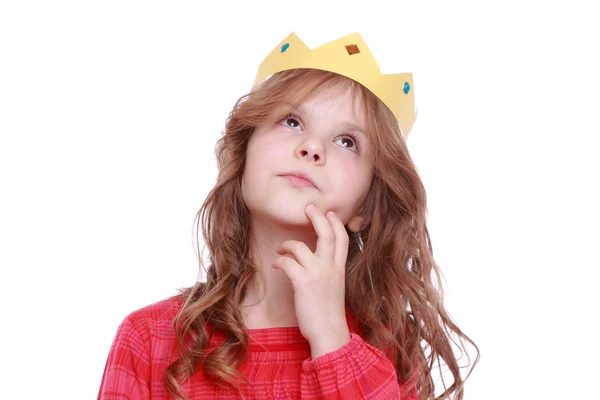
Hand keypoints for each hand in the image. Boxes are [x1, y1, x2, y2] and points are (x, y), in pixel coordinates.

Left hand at [272, 203, 350, 357]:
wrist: (329, 332)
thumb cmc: (328, 314)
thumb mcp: (334, 288)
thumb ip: (328, 273)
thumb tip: (315, 264)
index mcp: (339, 268)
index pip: (342, 239)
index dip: (336, 223)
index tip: (330, 213)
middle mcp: (330, 267)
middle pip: (326, 234)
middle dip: (317, 217)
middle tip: (308, 207)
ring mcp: (317, 273)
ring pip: (301, 246)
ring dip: (287, 245)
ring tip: (280, 250)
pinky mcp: (303, 282)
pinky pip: (287, 262)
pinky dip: (279, 261)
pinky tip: (276, 265)